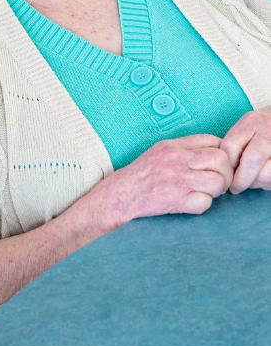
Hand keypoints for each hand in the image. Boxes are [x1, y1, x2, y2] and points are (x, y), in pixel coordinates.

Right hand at [100, 134, 232, 224]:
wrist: (120, 196)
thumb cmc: (140, 176)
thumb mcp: (158, 152)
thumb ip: (183, 149)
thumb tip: (214, 152)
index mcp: (172, 145)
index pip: (211, 140)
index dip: (222, 151)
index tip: (219, 163)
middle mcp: (176, 160)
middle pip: (220, 159)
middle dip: (226, 172)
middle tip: (218, 181)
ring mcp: (177, 180)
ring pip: (218, 182)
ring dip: (216, 191)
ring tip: (205, 192)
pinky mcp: (177, 200)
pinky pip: (205, 202)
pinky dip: (202, 205)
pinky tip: (192, 202)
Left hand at [220, 111, 270, 192]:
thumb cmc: (261, 132)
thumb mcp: (246, 129)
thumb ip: (235, 145)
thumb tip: (222, 170)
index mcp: (252, 121)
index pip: (230, 145)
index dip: (226, 165)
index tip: (224, 175)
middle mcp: (268, 131)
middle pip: (251, 160)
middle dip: (240, 179)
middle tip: (235, 187)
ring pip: (266, 173)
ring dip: (256, 183)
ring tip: (253, 180)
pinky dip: (267, 184)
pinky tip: (266, 178)